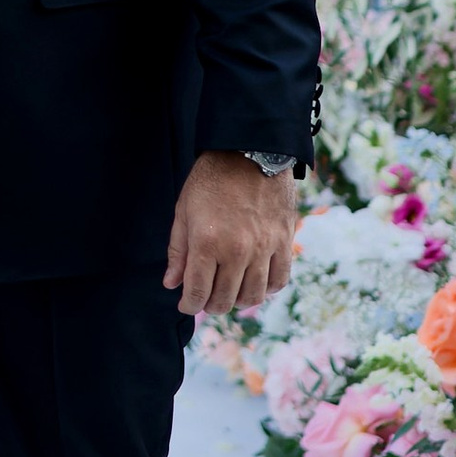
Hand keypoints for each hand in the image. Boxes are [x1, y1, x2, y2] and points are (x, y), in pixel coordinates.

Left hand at [165, 152, 296, 318]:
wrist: (249, 151)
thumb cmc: (210, 180)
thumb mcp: (184, 211)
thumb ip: (178, 251)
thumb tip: (171, 283)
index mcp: (207, 243)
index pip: (197, 293)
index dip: (189, 305)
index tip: (186, 304)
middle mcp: (237, 251)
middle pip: (224, 300)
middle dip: (211, 305)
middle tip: (206, 298)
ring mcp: (263, 248)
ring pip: (253, 296)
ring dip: (238, 301)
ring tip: (230, 292)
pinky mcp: (284, 241)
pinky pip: (280, 280)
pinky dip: (268, 289)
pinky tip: (256, 282)